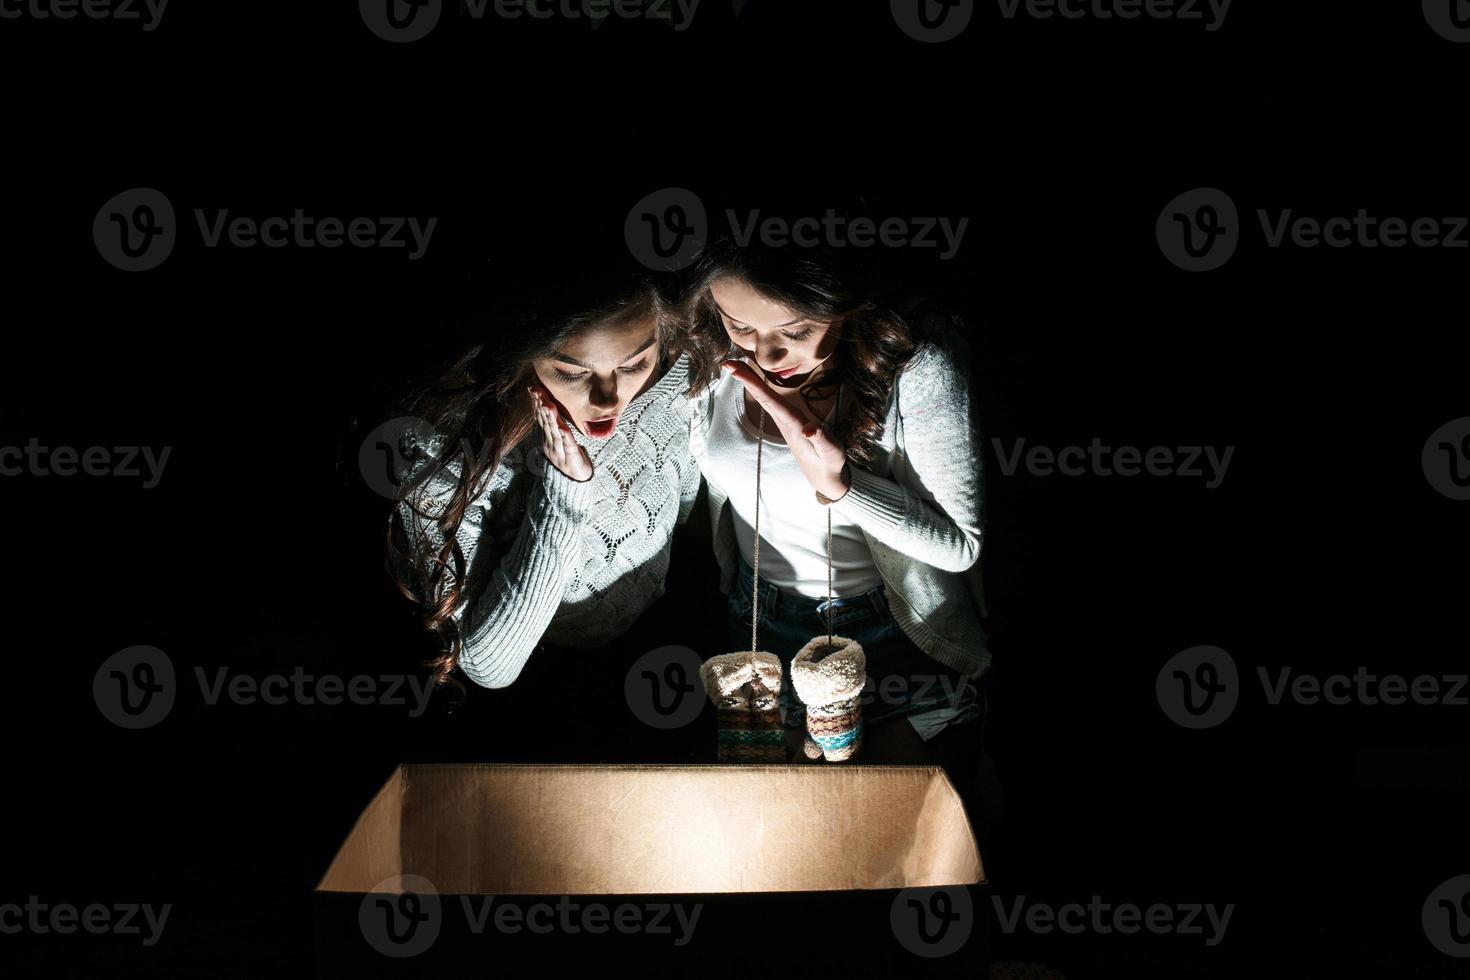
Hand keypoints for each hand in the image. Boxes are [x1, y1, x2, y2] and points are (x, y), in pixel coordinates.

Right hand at [529, 384, 592, 481]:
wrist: (574, 483)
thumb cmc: (568, 456)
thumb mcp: (559, 439)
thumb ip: (552, 424)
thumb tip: (546, 403)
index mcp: (547, 438)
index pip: (541, 418)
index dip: (537, 403)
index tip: (533, 388)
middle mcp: (551, 444)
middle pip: (546, 423)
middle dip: (542, 407)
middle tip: (538, 392)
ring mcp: (560, 453)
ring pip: (555, 433)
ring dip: (551, 419)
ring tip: (549, 406)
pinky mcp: (572, 460)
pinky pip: (569, 447)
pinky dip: (566, 438)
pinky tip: (564, 429)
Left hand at [722, 359, 851, 501]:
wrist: (823, 477)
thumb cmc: (828, 462)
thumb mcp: (830, 452)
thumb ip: (821, 440)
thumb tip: (809, 429)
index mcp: (793, 424)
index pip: (770, 401)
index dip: (753, 384)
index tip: (736, 371)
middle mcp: (785, 421)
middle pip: (762, 396)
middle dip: (745, 379)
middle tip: (727, 363)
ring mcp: (785, 421)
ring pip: (764, 397)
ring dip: (750, 382)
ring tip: (735, 366)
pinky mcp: (788, 421)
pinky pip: (770, 400)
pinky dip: (760, 388)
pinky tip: (754, 381)